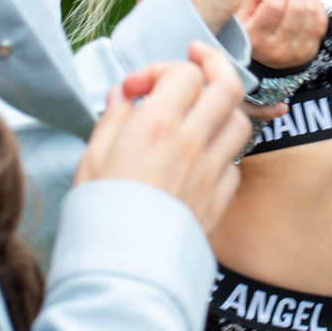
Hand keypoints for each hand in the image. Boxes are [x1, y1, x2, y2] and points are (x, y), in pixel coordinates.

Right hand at [75, 45, 252, 230]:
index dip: (160, 70)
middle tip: (197, 59)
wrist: (124, 270)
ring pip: (240, 121)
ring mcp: (211, 171)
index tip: (136, 89)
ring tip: (201, 111)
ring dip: (223, 109)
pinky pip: (235, 164)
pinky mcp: (220, 200)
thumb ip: (111, 120)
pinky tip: (201, 157)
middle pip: (228, 85)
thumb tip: (122, 96)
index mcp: (156, 126)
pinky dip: (222, 153)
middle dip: (214, 64)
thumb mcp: (91, 160)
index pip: (183, 73)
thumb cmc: (99, 215)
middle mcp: (191, 142)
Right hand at [238, 0, 326, 77]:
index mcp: (255, 40)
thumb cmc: (247, 33)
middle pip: (295, 9)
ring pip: (310, 13)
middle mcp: (277, 50)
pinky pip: (321, 21)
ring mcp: (296, 52)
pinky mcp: (310, 51)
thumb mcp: (240, 14)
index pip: (274, 7)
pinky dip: (316, 4)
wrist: (261, 60)